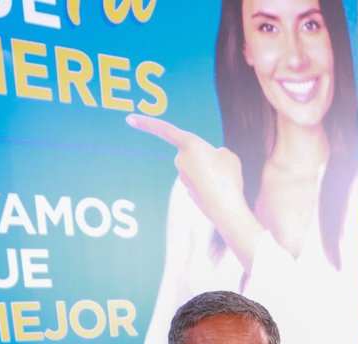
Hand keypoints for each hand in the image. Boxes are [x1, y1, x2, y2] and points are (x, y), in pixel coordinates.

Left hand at [127, 114, 248, 232]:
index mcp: (189, 144)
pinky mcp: (187, 190)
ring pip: (198, 167)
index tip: (129, 119)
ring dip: (211, 172)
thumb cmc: (228, 179)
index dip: (146, 123)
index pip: (164, 130)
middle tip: (222, 169)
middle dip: (208, 157)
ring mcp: (182, 176)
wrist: (227, 211)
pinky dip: (210, 184)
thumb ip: (216, 152)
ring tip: (224, 182)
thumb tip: (211, 160)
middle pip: (193, 151)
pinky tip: (220, 192)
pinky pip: (201, 181)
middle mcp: (180, 159)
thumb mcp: (228, 156)